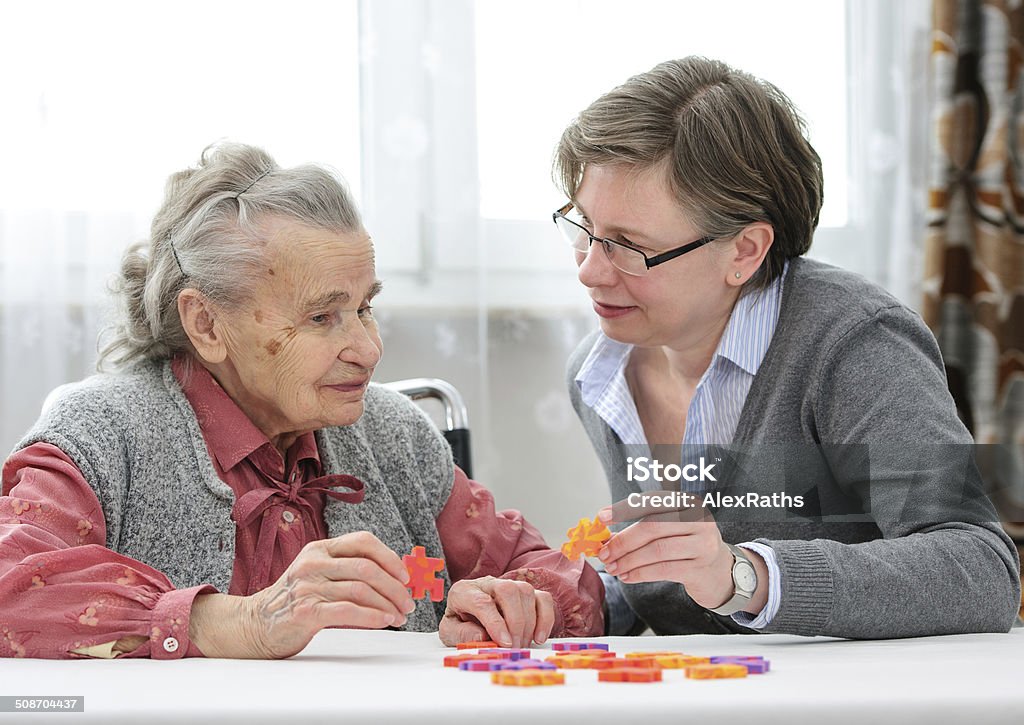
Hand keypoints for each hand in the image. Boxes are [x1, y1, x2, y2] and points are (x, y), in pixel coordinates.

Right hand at [190, 531, 415, 658]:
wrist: (256, 623)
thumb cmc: (296, 600)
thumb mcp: (319, 574)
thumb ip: (348, 570)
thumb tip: (395, 578)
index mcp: (320, 548)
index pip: (363, 541)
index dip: (390, 557)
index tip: (405, 576)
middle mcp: (314, 563)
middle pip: (367, 568)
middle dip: (395, 587)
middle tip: (408, 602)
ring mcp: (308, 586)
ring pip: (361, 590)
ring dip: (388, 604)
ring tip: (399, 616)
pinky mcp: (306, 611)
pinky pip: (348, 610)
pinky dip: (372, 616)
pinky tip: (384, 621)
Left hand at [439, 576, 555, 647]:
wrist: (467, 619)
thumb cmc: (460, 626)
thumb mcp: (450, 634)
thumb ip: (461, 635)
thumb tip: (482, 636)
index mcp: (464, 592)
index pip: (482, 602)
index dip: (495, 623)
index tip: (504, 643)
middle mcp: (487, 583)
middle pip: (508, 590)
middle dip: (515, 622)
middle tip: (513, 647)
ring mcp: (509, 585)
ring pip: (526, 592)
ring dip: (528, 623)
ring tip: (521, 645)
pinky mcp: (526, 593)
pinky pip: (542, 598)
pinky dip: (545, 618)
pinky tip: (538, 637)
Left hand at [596, 500, 736, 610]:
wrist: (720, 571)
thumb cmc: (687, 546)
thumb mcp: (669, 530)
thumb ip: (642, 528)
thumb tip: (605, 536)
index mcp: (687, 503)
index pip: (652, 501)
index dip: (625, 508)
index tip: (602, 517)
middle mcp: (699, 519)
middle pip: (652, 527)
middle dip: (623, 541)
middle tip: (604, 553)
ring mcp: (703, 544)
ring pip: (657, 550)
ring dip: (629, 560)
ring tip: (612, 568)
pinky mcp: (701, 568)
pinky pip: (664, 569)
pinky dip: (641, 573)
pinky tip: (627, 577)